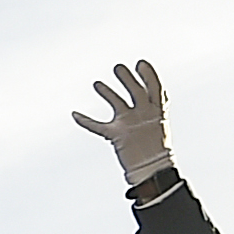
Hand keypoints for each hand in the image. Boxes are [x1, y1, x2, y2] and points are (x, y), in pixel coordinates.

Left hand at [71, 60, 170, 185]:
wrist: (153, 171)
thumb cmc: (156, 150)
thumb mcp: (159, 125)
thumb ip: (154, 107)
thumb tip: (155, 90)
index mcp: (157, 112)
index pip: (155, 88)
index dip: (148, 74)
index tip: (141, 62)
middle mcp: (144, 115)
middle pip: (136, 92)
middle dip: (127, 78)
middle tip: (118, 67)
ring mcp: (130, 124)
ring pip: (117, 104)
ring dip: (107, 93)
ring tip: (96, 84)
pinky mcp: (116, 136)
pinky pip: (97, 127)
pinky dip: (85, 121)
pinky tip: (74, 114)